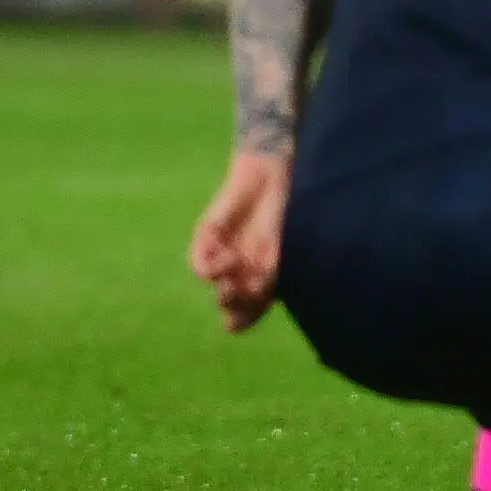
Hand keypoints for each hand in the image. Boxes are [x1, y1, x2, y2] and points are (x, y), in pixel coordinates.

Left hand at [189, 151, 290, 332]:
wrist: (272, 173)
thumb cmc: (289, 208)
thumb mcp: (287, 245)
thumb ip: (273, 272)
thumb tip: (256, 293)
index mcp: (265, 275)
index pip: (251, 311)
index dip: (249, 318)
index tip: (254, 311)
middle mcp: (243, 269)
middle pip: (231, 307)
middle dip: (236, 310)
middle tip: (244, 299)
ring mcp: (224, 255)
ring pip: (216, 289)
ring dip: (225, 294)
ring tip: (233, 283)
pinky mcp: (207, 239)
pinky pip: (200, 266)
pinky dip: (214, 268)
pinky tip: (229, 259)